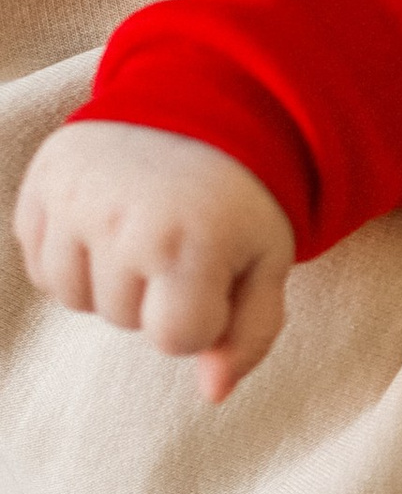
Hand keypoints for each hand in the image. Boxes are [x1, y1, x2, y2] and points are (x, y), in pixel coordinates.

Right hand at [13, 122, 294, 401]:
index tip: (216, 269)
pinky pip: (41, 263)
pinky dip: (71, 256)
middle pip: (123, 320)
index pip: (174, 340)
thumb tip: (212, 394)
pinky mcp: (43, 182)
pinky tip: (107, 222)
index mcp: (189, 242)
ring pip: (75, 297)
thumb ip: (249, 334)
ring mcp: (73, 200)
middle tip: (181, 237)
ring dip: (109, 279)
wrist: (204, 99)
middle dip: (156, 294)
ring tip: (143, 230)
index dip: (201, 314)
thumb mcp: (268, 260)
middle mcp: (122, 221)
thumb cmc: (243, 195)